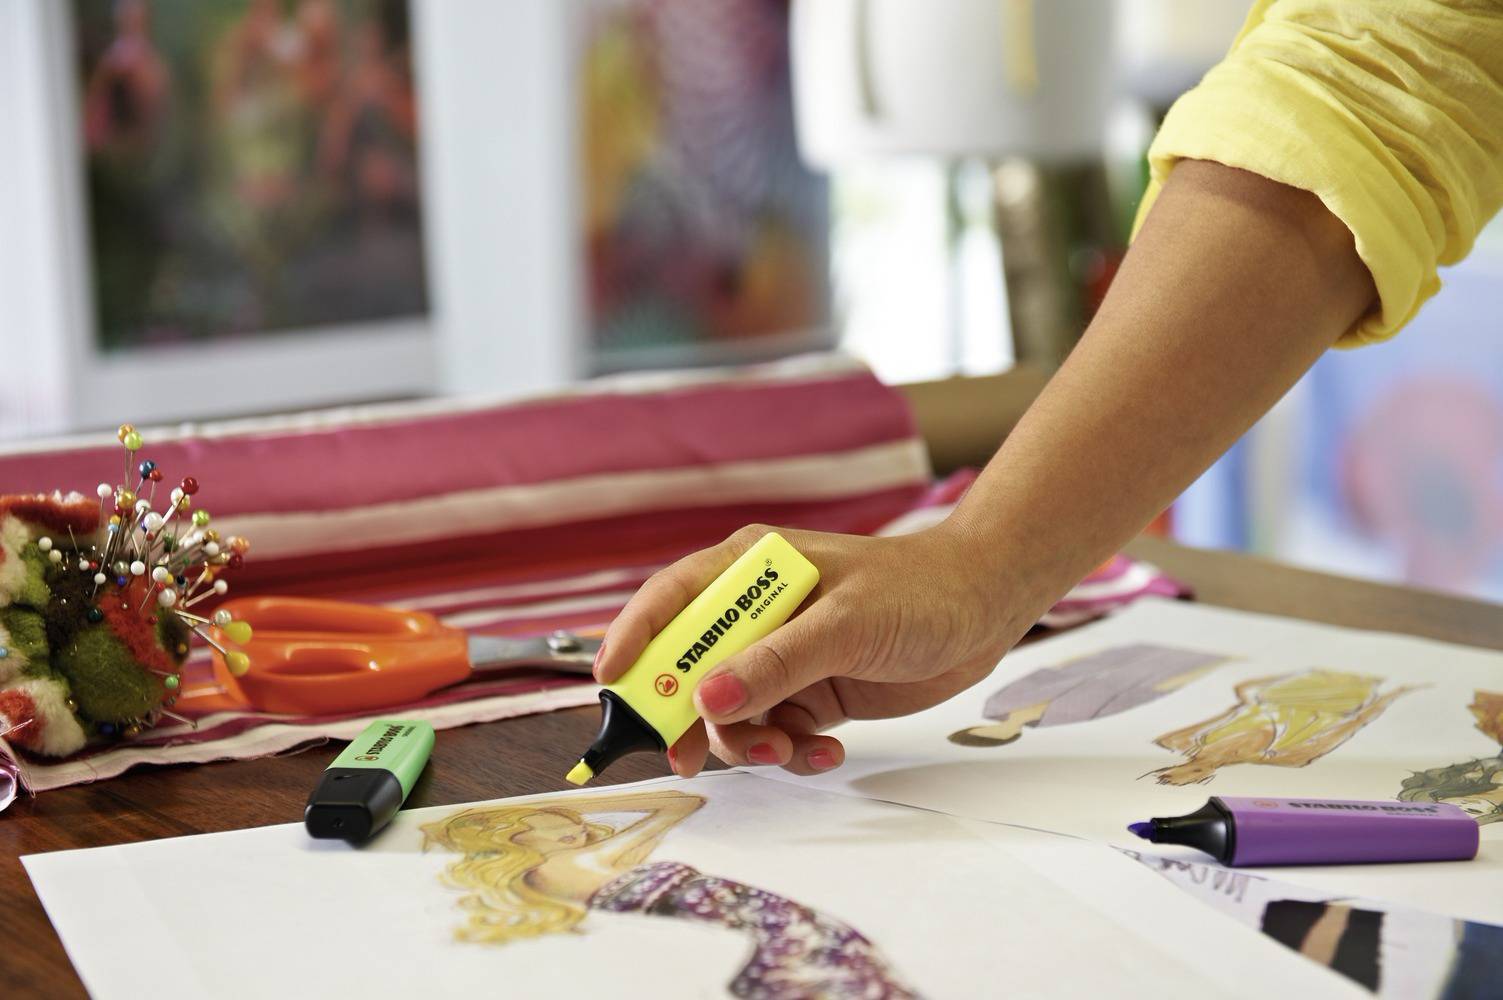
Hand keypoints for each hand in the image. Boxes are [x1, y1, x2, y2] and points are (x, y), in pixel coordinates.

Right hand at [593, 521, 1028, 777]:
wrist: (985, 607)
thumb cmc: (917, 589)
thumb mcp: (845, 622)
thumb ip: (777, 661)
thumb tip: (707, 699)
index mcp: (752, 569)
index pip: (672, 600)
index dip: (634, 639)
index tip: (611, 684)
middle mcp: (756, 613)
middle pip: (690, 668)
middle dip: (687, 714)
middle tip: (688, 756)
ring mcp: (782, 656)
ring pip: (730, 711)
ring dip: (747, 741)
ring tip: (787, 750)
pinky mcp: (810, 691)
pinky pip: (775, 732)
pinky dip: (790, 751)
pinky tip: (824, 750)